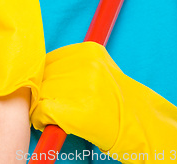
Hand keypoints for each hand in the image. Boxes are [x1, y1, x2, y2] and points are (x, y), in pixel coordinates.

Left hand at [31, 42, 176, 162]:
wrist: (137, 125)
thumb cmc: (114, 100)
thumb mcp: (98, 70)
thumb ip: (72, 65)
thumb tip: (40, 70)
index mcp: (89, 51)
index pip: (49, 59)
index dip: (45, 77)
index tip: (45, 88)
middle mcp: (85, 65)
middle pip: (44, 76)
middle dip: (41, 92)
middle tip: (46, 105)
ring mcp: (81, 87)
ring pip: (41, 93)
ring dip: (39, 106)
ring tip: (48, 115)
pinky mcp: (75, 110)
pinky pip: (41, 111)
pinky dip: (40, 119)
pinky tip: (47, 124)